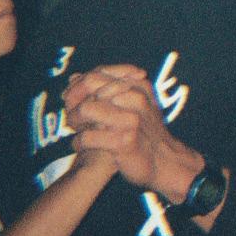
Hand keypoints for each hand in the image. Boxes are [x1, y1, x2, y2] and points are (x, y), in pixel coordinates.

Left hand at [64, 65, 201, 200]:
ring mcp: (132, 120)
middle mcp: (137, 98)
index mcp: (139, 86)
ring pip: (86, 108)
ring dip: (75, 120)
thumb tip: (73, 77)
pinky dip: (80, 141)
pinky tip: (82, 145)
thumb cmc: (143, 132)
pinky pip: (88, 136)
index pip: (97, 74)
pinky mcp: (125, 141)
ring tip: (77, 130)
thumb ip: (105, 90)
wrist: (164, 161)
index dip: (78, 87)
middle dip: (74, 101)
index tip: (71, 100)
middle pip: (90, 86)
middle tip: (73, 118)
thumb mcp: (132, 105)